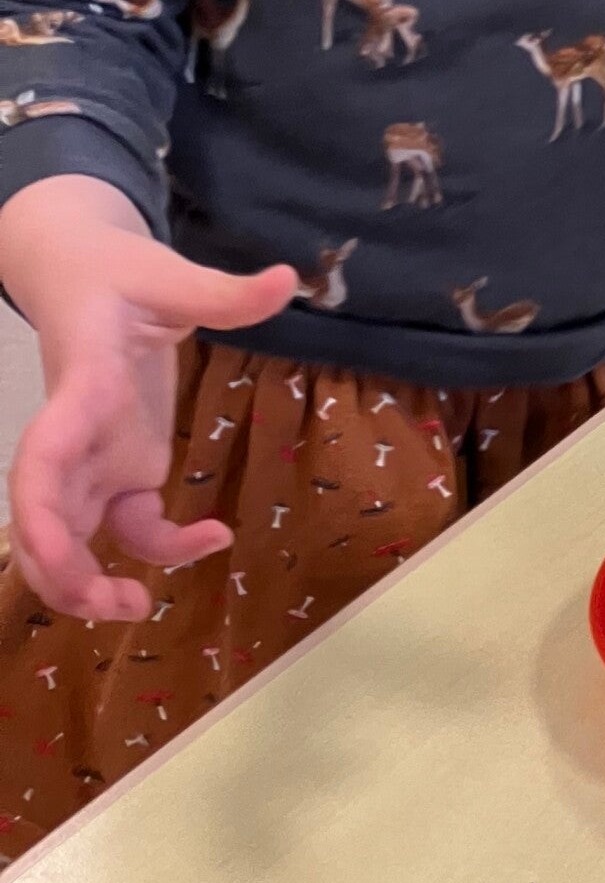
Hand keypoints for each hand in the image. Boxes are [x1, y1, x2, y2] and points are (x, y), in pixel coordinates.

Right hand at [0, 177, 297, 619]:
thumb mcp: (172, 273)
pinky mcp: (120, 467)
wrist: (85, 275)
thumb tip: (289, 279)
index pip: (43, 452)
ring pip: (72, 534)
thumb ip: (225, 290)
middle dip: (61, 569)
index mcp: (82, 387)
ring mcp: (94, 457)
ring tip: (137, 608)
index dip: (37, 505)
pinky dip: (160, 548)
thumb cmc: (121, 275)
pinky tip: (216, 538)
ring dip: (89, 580)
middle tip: (118, 603)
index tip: (44, 545)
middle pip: (44, 514)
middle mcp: (76, 433)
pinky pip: (128, 524)